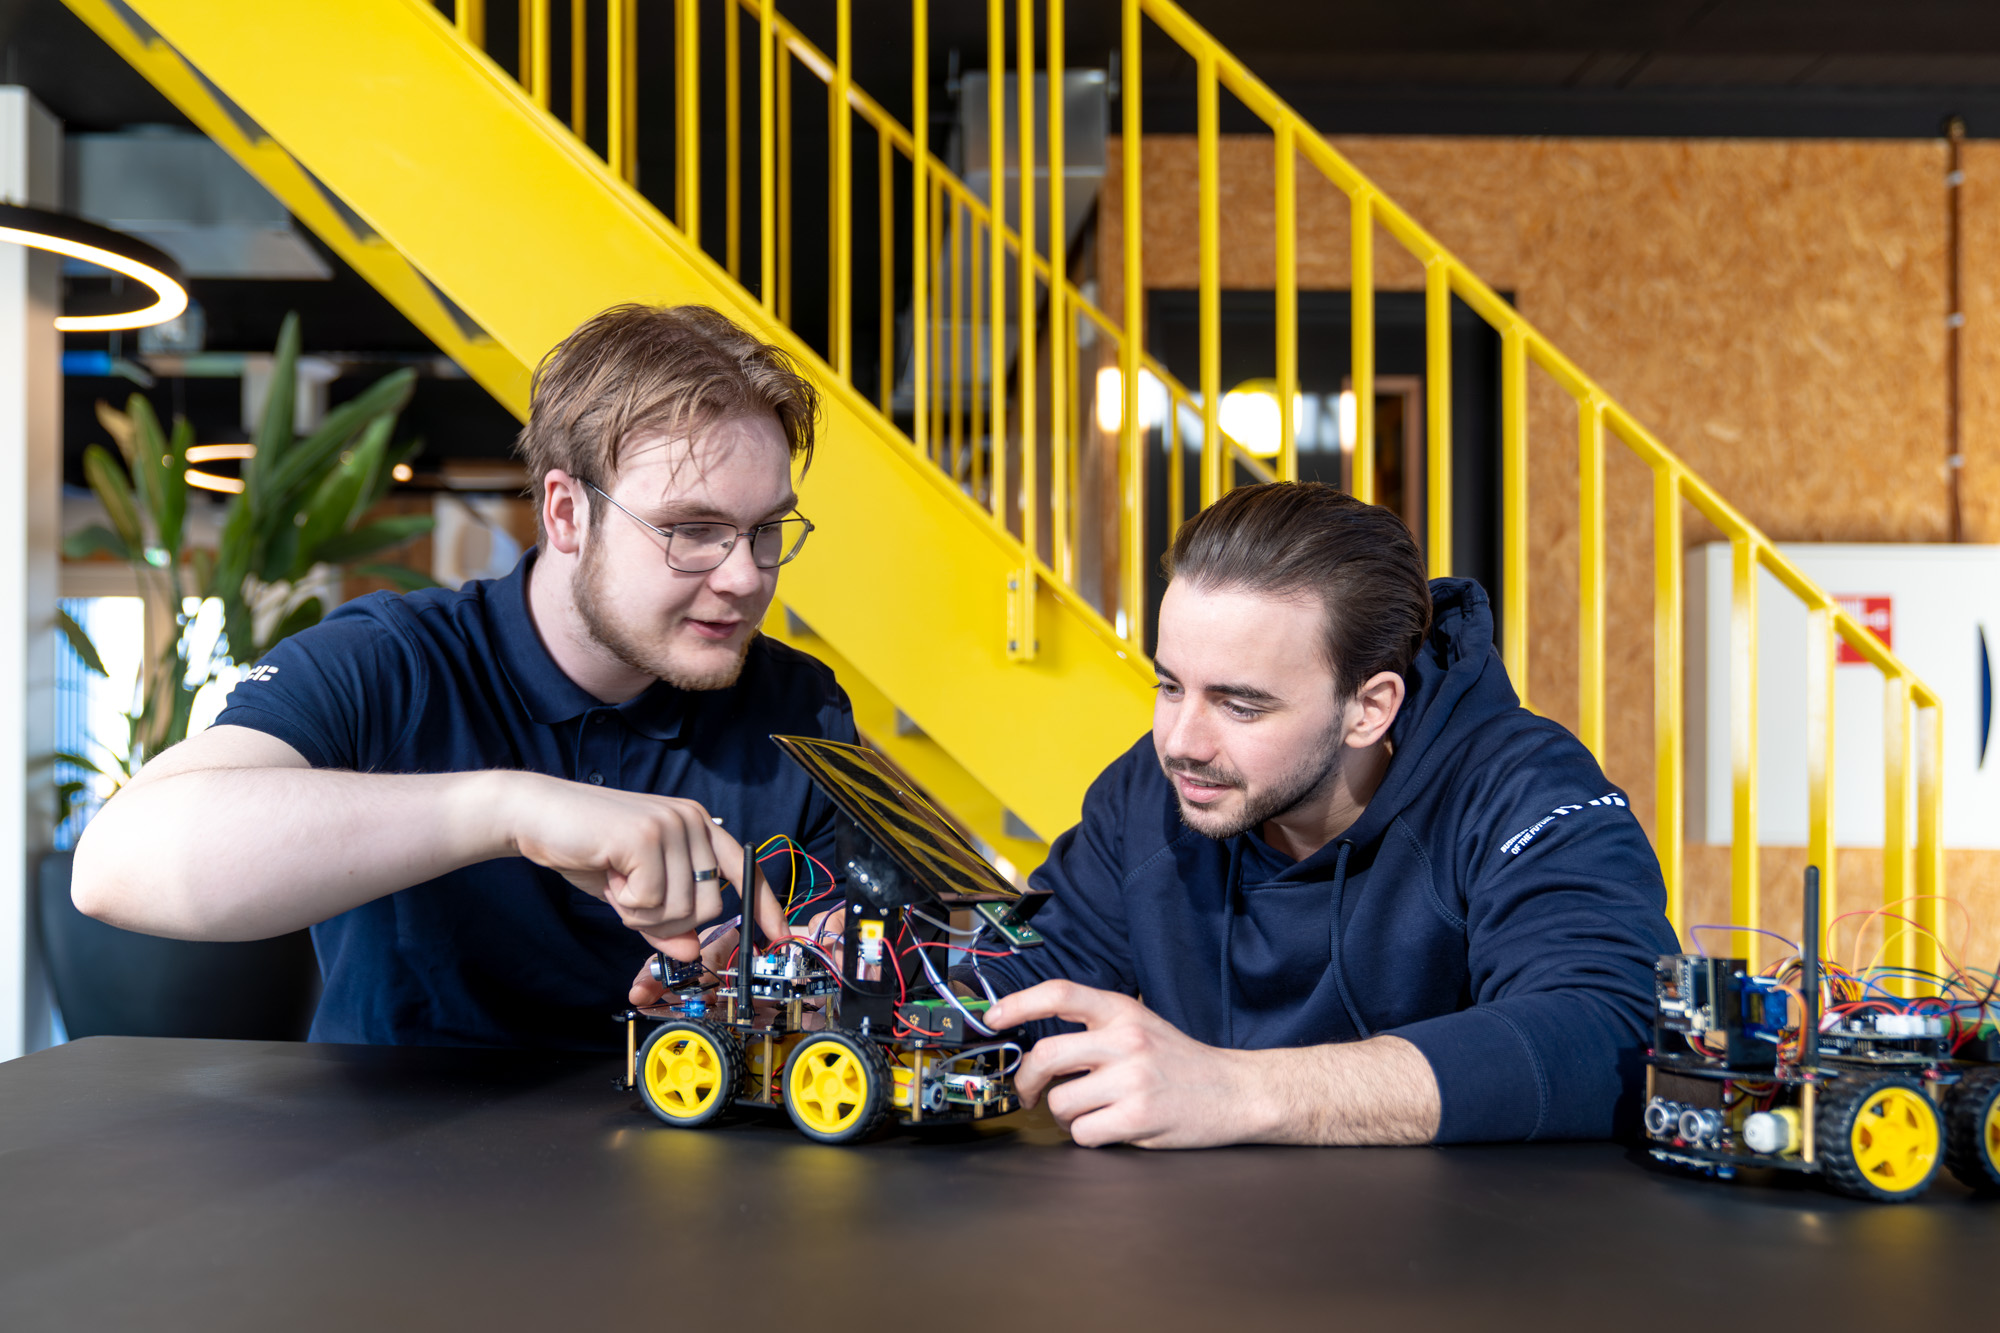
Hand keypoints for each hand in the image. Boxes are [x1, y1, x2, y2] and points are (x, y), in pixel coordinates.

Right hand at [502, 774, 787, 963]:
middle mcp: (693, 821)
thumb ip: (666, 920)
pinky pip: (651, 902)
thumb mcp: (634, 892)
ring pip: (681, 910)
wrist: (536, 815)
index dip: (764, 905)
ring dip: (641, 913)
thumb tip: (691, 951)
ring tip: (617, 881)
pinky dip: (625, 904)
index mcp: (698, 827)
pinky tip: (609, 875)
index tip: (779, 935)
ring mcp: (672, 826)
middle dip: (668, 921)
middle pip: (709, 907)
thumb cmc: (587, 849)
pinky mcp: (647, 838)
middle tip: (631, 896)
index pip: (745, 869)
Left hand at [986, 980, 1266, 1148]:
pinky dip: (1088, 1136)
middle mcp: (1126, 1040)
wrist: (1236, 1092)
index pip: (1059, 993)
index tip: (993, 1018)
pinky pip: (1083, 1133)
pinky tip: (1110, 1128)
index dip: (1018, 1004)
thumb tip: (1038, 1048)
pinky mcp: (1138, 1118)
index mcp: (1123, 1011)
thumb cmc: (1182, 1062)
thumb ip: (1097, 1029)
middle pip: (1045, 1056)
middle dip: (1026, 1081)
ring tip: (1090, 1112)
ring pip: (1061, 1102)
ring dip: (1065, 1116)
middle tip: (1030, 1092)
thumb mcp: (1141, 1026)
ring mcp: (1132, 1080)